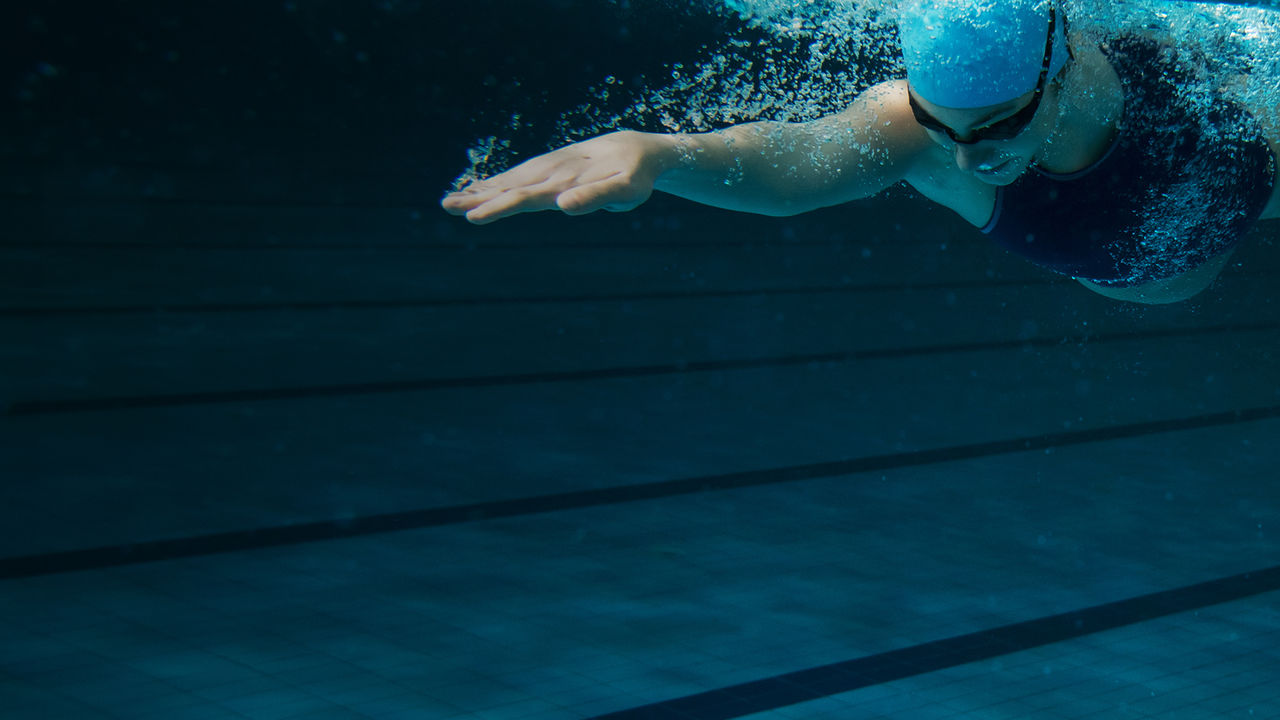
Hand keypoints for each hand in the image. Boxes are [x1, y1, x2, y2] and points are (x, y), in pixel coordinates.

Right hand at [441, 131, 669, 224]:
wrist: (636, 149)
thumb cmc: (633, 176)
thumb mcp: (625, 190)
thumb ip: (596, 196)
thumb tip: (564, 204)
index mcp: (567, 182)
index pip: (528, 196)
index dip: (501, 206)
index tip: (475, 215)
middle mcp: (552, 173)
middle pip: (511, 187)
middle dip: (479, 198)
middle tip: (447, 206)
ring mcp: (547, 169)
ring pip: (509, 181)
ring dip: (479, 191)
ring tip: (449, 201)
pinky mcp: (546, 167)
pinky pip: (515, 177)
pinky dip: (493, 184)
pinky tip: (473, 191)